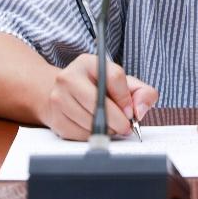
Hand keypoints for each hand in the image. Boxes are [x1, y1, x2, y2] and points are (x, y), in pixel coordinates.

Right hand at [42, 53, 157, 139]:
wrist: (64, 95)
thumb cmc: (98, 89)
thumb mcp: (123, 84)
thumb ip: (142, 93)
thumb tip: (139, 111)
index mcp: (88, 63)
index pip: (114, 77)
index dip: (126, 98)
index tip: (130, 111)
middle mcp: (69, 77)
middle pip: (99, 103)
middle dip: (117, 120)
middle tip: (125, 126)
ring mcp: (58, 98)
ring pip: (90, 121)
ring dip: (106, 130)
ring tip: (110, 126)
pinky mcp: (55, 118)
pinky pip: (80, 134)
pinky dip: (92, 136)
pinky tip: (94, 129)